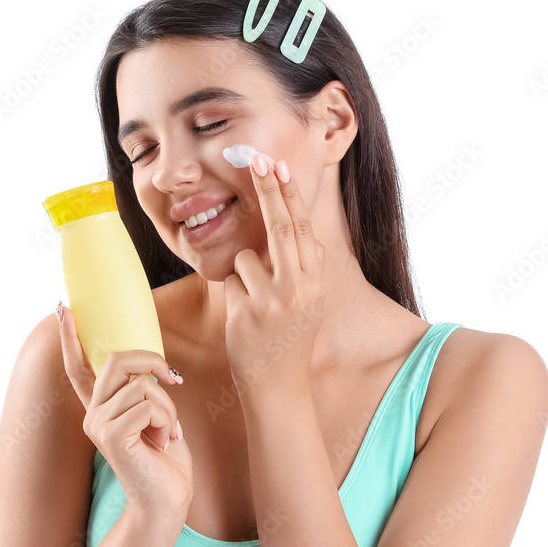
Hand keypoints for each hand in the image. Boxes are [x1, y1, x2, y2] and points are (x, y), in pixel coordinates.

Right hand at [56, 303, 192, 519]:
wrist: (166, 500)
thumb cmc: (166, 461)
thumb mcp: (157, 417)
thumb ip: (146, 392)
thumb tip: (153, 369)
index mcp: (102, 408)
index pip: (79, 368)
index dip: (71, 338)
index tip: (62, 308)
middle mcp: (94, 414)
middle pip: (119, 360)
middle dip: (155, 363)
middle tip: (175, 381)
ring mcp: (99, 425)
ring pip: (142, 385)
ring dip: (168, 406)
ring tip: (167, 432)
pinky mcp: (112, 436)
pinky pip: (148, 406)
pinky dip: (167, 421)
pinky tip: (163, 442)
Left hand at [223, 155, 325, 397]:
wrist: (278, 387)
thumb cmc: (289, 340)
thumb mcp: (308, 302)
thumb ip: (300, 267)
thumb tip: (288, 227)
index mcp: (316, 282)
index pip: (303, 229)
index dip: (289, 196)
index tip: (277, 167)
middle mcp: (299, 288)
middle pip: (280, 227)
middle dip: (265, 190)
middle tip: (251, 159)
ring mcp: (272, 300)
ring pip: (246, 258)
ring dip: (244, 274)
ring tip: (257, 307)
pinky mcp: (246, 312)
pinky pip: (231, 283)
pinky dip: (235, 294)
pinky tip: (246, 320)